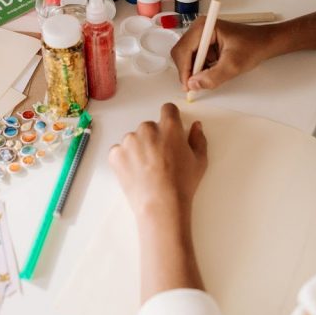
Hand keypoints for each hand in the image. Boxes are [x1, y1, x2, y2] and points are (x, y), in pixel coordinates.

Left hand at [108, 103, 207, 220]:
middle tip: (159, 160)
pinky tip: (135, 174)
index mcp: (169, 127)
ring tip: (146, 170)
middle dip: (153, 138)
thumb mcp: (200, 161)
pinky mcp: (115, 154)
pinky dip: (125, 159)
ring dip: (138, 149)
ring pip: (134, 139)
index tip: (170, 133)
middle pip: (149, 127)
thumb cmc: (183, 184)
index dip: (170, 119)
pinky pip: (120, 151)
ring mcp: (129, 140)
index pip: (168, 109)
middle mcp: (147, 128)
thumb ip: (198, 139)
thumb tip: (195, 125)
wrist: (161, 205)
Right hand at [170, 17, 279, 92]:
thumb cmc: (253, 46)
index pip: (183, 50)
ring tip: (211, 74)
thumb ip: (212, 77)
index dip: (184, 70)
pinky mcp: (204, 42)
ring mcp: (200, 34)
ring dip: (195, 69)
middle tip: (196, 85)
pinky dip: (200, 68)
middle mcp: (199, 28)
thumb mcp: (233, 65)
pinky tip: (213, 70)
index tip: (188, 86)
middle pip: (181, 53)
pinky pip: (194, 58)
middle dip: (188, 70)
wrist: (265, 42)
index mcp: (204, 28)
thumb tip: (194, 84)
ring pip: (186, 57)